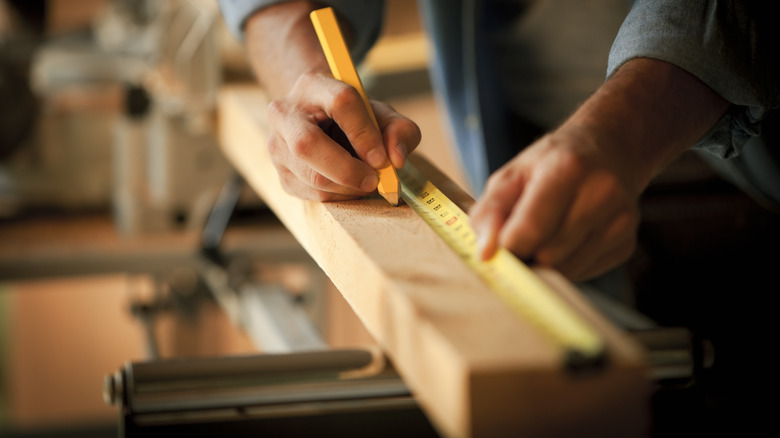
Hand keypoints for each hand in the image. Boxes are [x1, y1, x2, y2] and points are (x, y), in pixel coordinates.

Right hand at [266, 70, 420, 200]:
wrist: (320, 122)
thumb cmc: (354, 118)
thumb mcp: (382, 115)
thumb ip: (400, 130)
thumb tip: (396, 159)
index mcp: (313, 85)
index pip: (340, 103)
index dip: (364, 133)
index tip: (382, 158)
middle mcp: (285, 114)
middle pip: (307, 144)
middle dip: (347, 169)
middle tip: (374, 180)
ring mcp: (276, 147)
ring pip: (311, 176)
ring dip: (348, 187)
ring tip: (366, 179)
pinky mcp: (281, 175)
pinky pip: (312, 194)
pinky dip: (339, 195)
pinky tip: (349, 184)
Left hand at [469, 126, 640, 280]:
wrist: (609, 150)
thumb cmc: (551, 164)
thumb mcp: (512, 174)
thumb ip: (490, 212)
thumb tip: (485, 253)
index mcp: (568, 168)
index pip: (531, 229)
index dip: (506, 247)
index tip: (495, 248)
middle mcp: (602, 193)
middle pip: (547, 255)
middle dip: (526, 254)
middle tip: (520, 236)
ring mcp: (620, 221)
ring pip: (565, 270)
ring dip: (545, 262)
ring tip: (545, 234)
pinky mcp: (626, 245)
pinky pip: (582, 274)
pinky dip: (565, 264)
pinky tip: (568, 238)